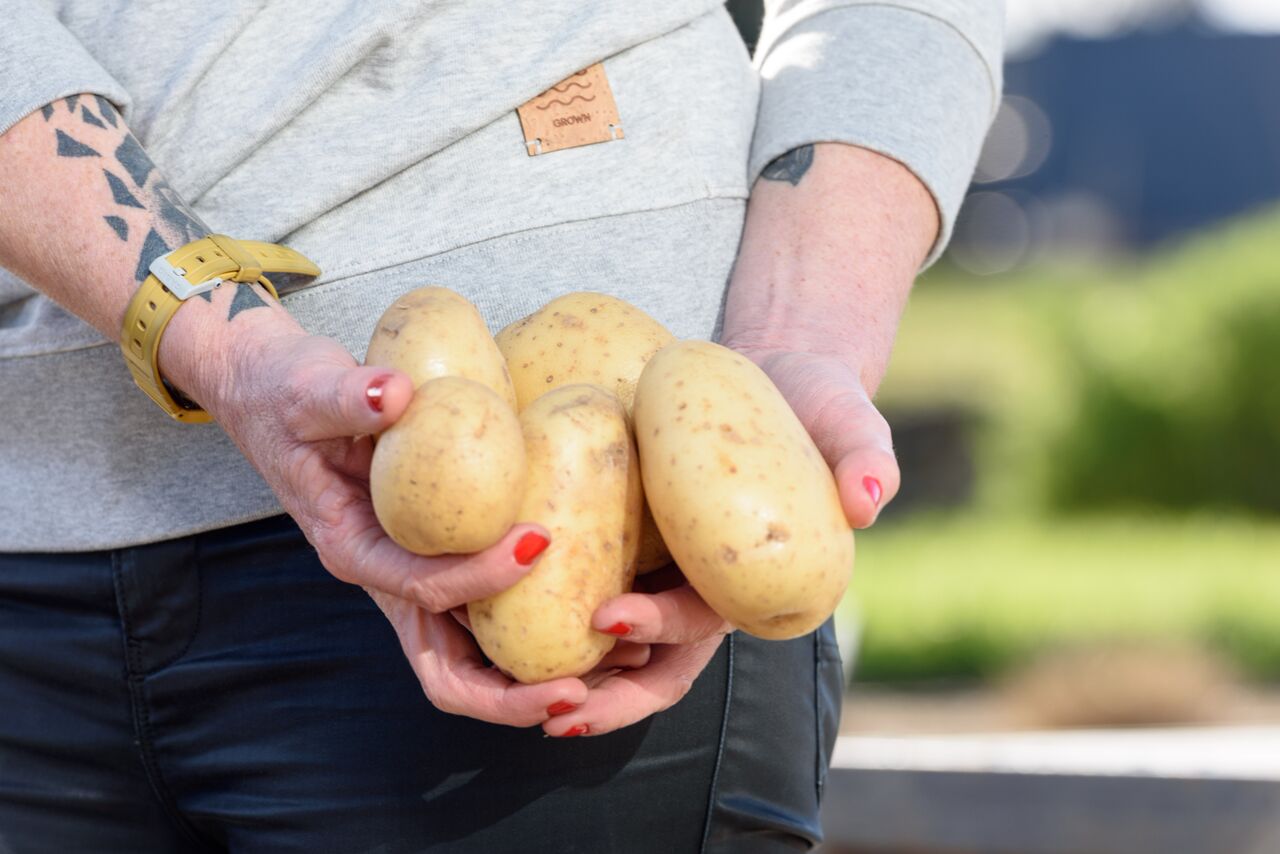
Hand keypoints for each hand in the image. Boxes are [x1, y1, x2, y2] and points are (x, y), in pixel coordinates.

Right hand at [190, 306, 587, 725]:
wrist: (272, 394)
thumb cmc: (285, 394)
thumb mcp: (306, 387)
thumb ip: (347, 393)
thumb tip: (394, 393)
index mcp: (352, 549)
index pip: (421, 586)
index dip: (479, 577)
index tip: (538, 541)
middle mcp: (387, 578)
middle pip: (448, 671)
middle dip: (511, 694)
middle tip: (583, 687)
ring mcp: (415, 574)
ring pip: (476, 655)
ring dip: (538, 676)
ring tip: (620, 662)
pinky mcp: (439, 555)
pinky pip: (491, 609)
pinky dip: (539, 624)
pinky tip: (599, 606)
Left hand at [543, 346, 898, 734]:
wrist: (776, 375)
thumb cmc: (816, 402)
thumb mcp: (846, 418)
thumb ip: (865, 456)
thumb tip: (867, 501)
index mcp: (755, 581)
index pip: (705, 623)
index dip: (660, 630)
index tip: (608, 618)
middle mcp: (709, 590)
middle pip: (657, 662)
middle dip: (607, 694)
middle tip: (549, 707)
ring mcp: (670, 573)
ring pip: (620, 651)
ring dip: (574, 678)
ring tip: (514, 693)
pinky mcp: (636, 544)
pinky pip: (593, 587)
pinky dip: (555, 616)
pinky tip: (502, 619)